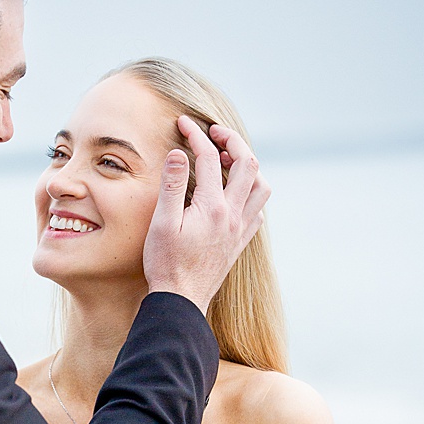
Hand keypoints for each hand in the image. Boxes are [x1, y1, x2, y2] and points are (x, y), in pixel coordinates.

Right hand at [142, 117, 271, 313]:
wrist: (182, 300)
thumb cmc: (166, 263)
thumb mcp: (161, 222)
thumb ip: (171, 185)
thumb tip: (177, 153)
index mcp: (213, 207)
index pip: (209, 158)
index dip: (196, 135)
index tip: (183, 123)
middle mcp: (234, 215)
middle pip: (248, 164)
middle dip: (232, 141)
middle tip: (213, 133)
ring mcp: (241, 229)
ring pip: (261, 187)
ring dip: (248, 166)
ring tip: (227, 159)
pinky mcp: (241, 241)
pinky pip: (258, 209)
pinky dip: (251, 191)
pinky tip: (234, 191)